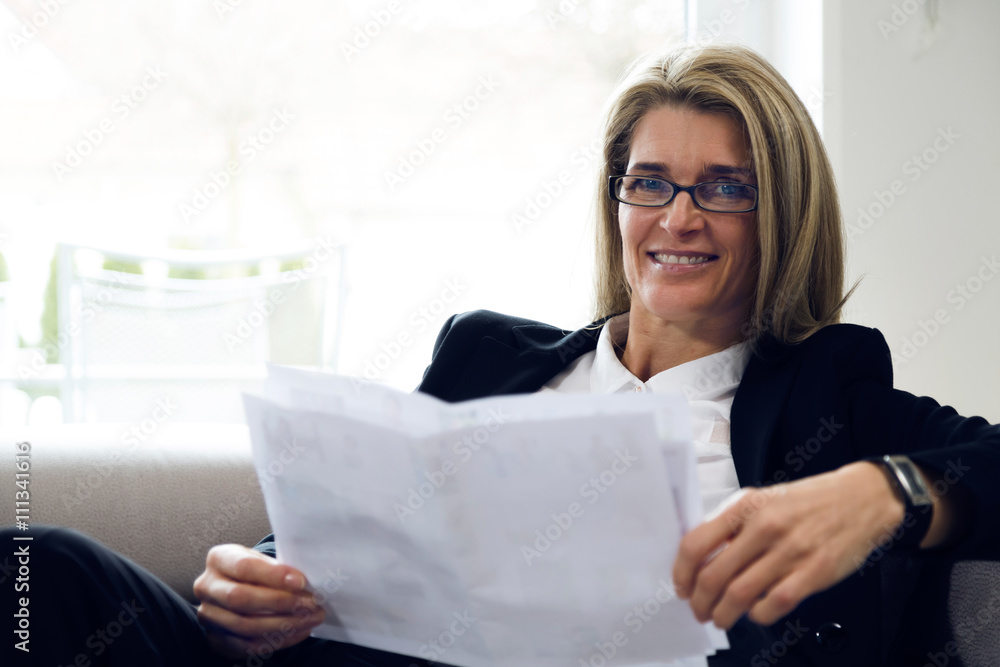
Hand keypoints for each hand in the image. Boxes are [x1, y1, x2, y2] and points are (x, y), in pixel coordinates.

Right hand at [194, 544, 324, 658]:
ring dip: (284, 624)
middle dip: (280, 602)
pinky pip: (249, 645)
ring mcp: (209, 615)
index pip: (244, 567)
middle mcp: (207, 587)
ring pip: (245, 625)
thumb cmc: (254, 570)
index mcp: (218, 559)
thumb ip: (276, 568)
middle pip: (241, 598)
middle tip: (310, 603)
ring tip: (311, 618)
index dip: (273, 575)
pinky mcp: (216, 639)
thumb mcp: (260, 559)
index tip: (301, 581)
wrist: (233, 588)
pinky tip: (300, 631)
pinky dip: (278, 640)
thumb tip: (304, 584)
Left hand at [671, 462, 903, 629]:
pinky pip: (773, 605)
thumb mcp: (763, 498)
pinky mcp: (813, 573)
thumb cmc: (808, 501)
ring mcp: (789, 551)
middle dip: (700, 602)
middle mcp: (764, 527)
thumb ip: (733, 524)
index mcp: (746, 506)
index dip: (682, 572)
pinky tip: (755, 613)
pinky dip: (757, 615)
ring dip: (723, 615)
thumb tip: (703, 557)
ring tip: (721, 619)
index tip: (682, 587)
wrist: (861, 499)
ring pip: (739, 596)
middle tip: (699, 610)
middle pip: (714, 577)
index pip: (697, 543)